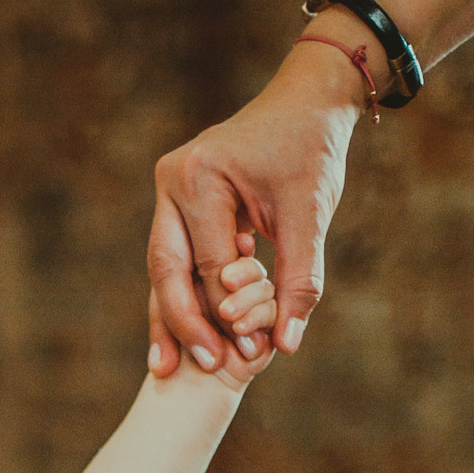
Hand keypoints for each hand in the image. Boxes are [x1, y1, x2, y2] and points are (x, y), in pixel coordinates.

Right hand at [147, 42, 364, 377]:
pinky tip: (176, 338)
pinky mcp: (176, 204)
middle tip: (197, 368)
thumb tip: (287, 343)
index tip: (250, 356)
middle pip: (168, 269)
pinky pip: (175, 259)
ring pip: (163, 269)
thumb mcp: (310, 212)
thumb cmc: (310, 150)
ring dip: (168, 318)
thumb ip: (299, 278)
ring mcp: (168, 192)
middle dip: (182, 323)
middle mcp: (173, 181)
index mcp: (201, 177)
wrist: (306, 102)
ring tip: (166, 369)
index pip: (210, 262)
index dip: (229, 313)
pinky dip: (180, 296)